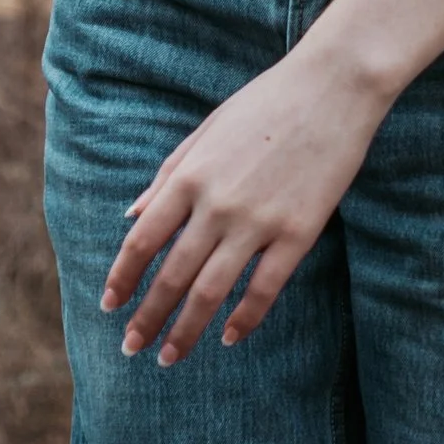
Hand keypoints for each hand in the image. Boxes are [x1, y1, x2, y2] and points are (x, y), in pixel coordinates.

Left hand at [101, 41, 388, 364]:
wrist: (333, 87)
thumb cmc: (267, 102)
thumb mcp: (207, 130)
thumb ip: (168, 174)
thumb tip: (132, 214)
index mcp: (188, 175)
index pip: (142, 240)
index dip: (122, 277)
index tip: (109, 305)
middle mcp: (216, 203)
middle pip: (171, 275)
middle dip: (147, 317)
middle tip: (132, 348)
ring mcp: (258, 220)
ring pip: (211, 290)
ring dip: (186, 329)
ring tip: (170, 357)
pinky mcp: (298, 232)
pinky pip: (265, 287)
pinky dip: (245, 317)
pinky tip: (230, 336)